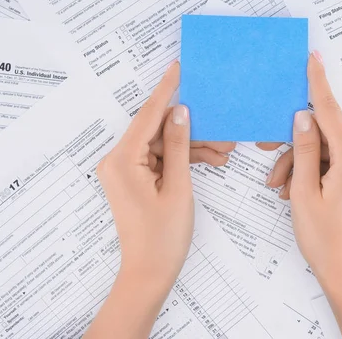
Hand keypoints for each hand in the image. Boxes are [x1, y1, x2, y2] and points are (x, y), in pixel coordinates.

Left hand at [86, 62, 209, 338]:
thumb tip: (180, 112)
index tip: (178, 67)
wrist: (149, 273)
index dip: (166, 90)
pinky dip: (182, 160)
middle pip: (158, 131)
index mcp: (122, 160)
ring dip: (191, 147)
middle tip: (221, 130)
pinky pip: (160, 159)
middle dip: (191, 130)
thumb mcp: (178, 187)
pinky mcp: (134, 178)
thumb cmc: (162, 237)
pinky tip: (210, 161)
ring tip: (223, 151)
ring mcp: (124, 170)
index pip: (147, 116)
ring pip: (163, 145)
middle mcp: (117, 160)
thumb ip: (179, 146)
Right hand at [284, 53, 341, 337]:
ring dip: (297, 163)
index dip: (318, 84)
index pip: (331, 112)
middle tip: (264, 151)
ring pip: (322, 149)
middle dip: (293, 145)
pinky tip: (292, 190)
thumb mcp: (304, 191)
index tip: (313, 58)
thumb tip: (302, 117)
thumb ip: (303, 150)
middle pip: (322, 134)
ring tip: (280, 187)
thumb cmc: (323, 237)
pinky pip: (330, 161)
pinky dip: (309, 170)